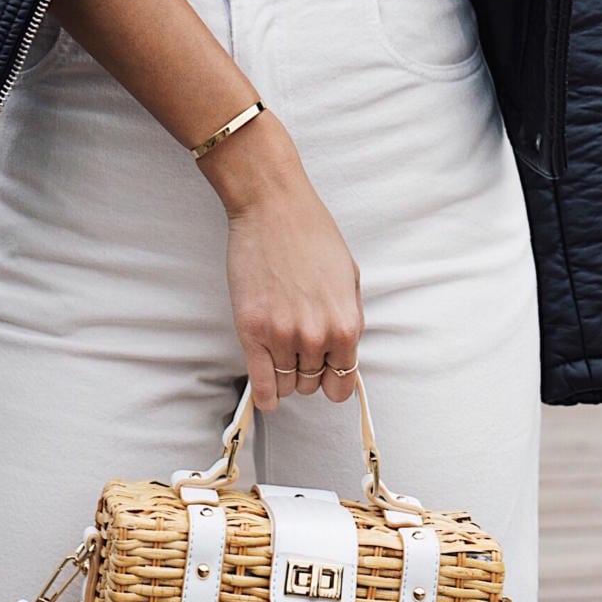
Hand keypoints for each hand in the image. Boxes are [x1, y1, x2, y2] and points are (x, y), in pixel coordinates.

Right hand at [202, 114, 363, 411]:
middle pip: (311, 385)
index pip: (343, 385)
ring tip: (280, 348)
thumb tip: (344, 356)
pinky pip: (262, 383)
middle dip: (307, 370)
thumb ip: (349, 320)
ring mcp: (281, 335)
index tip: (325, 373)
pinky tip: (266, 393)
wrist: (272, 207)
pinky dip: (265, 394)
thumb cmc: (312, 235)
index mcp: (346, 325)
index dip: (334, 380)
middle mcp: (316, 337)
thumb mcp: (350, 278)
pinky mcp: (251, 330)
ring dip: (285, 373)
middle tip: (298, 344)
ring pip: (287, 385)